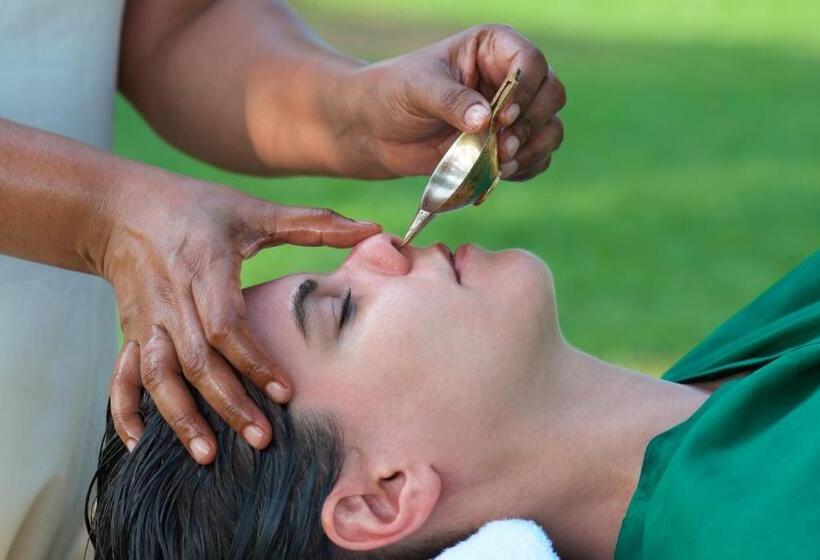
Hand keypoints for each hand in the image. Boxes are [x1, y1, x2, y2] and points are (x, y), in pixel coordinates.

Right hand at [104, 173, 379, 463]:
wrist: (122, 208)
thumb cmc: (197, 208)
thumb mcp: (253, 210)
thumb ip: (313, 224)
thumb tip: (374, 229)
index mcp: (205, 267)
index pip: (226, 325)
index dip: (254, 361)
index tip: (285, 392)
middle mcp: (172, 298)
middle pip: (196, 360)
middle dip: (227, 403)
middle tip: (261, 439)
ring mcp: (147, 319)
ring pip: (159, 375)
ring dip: (181, 416)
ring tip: (208, 455)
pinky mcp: (132, 331)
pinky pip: (123, 375)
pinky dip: (127, 410)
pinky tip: (142, 443)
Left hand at [352, 24, 565, 180]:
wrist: (378, 131)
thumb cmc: (393, 95)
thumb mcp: (417, 89)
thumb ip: (451, 100)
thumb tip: (486, 119)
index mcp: (493, 48)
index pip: (531, 60)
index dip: (525, 89)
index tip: (502, 117)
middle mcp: (510, 77)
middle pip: (551, 94)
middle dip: (532, 123)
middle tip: (503, 146)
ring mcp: (513, 113)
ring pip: (550, 128)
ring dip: (533, 149)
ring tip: (501, 165)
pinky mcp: (507, 144)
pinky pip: (537, 157)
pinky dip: (527, 168)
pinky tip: (501, 174)